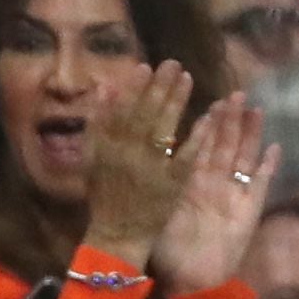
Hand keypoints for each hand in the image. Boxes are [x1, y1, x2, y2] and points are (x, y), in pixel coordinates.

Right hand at [79, 58, 200, 266]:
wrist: (117, 234)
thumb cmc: (104, 195)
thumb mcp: (92, 159)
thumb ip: (97, 125)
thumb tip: (104, 89)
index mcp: (106, 150)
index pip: (120, 112)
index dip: (133, 89)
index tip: (144, 66)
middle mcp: (127, 157)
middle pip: (144, 116)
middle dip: (159, 89)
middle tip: (173, 64)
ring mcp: (150, 170)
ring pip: (163, 131)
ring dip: (176, 105)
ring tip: (187, 80)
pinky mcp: (171, 185)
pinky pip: (185, 159)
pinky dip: (195, 139)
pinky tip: (206, 119)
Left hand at [147, 92, 273, 294]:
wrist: (189, 279)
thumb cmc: (169, 249)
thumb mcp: (159, 210)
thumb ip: (158, 185)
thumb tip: (141, 156)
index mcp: (189, 182)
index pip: (198, 145)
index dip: (205, 124)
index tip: (209, 103)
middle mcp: (213, 184)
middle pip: (224, 145)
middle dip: (230, 120)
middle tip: (235, 94)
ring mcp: (233, 195)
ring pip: (243, 157)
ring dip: (251, 134)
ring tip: (256, 110)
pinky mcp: (249, 210)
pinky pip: (260, 185)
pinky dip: (268, 167)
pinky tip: (275, 147)